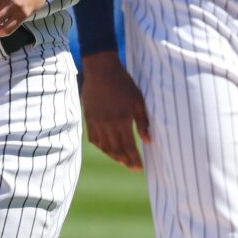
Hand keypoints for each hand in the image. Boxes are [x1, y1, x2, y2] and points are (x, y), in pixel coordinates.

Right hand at [81, 51, 149, 169]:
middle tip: (132, 167)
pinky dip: (101, 147)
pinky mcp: (89, 117)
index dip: (134, 160)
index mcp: (122, 120)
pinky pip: (94, 138)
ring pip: (104, 146)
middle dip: (125, 161)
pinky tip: (107, 149)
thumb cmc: (123, 83)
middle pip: (116, 150)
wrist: (101, 70)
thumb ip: (143, 122)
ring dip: (113, 156)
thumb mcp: (138, 100)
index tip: (139, 168)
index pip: (128, 147)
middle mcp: (108, 124)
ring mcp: (96, 122)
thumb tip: (148, 141)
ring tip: (122, 160)